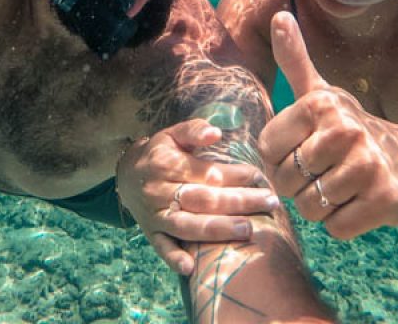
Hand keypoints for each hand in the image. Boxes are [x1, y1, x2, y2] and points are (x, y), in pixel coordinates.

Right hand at [116, 119, 280, 274]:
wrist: (127, 174)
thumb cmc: (160, 152)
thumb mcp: (174, 134)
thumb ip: (195, 130)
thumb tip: (216, 133)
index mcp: (168, 164)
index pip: (208, 172)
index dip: (236, 175)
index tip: (261, 178)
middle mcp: (160, 190)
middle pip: (203, 199)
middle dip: (239, 202)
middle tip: (270, 203)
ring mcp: (155, 214)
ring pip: (186, 225)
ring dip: (217, 229)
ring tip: (247, 230)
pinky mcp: (151, 232)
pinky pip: (161, 247)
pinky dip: (174, 258)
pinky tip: (190, 267)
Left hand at [259, 12, 397, 238]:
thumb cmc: (357, 129)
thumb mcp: (324, 94)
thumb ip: (296, 60)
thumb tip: (278, 14)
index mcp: (322, 104)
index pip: (268, 150)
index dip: (280, 160)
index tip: (304, 151)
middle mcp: (345, 130)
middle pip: (287, 182)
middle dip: (301, 186)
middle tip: (327, 173)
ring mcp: (368, 165)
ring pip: (311, 207)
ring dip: (322, 207)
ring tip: (344, 187)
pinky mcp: (387, 200)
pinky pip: (337, 228)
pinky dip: (344, 224)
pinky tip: (360, 204)